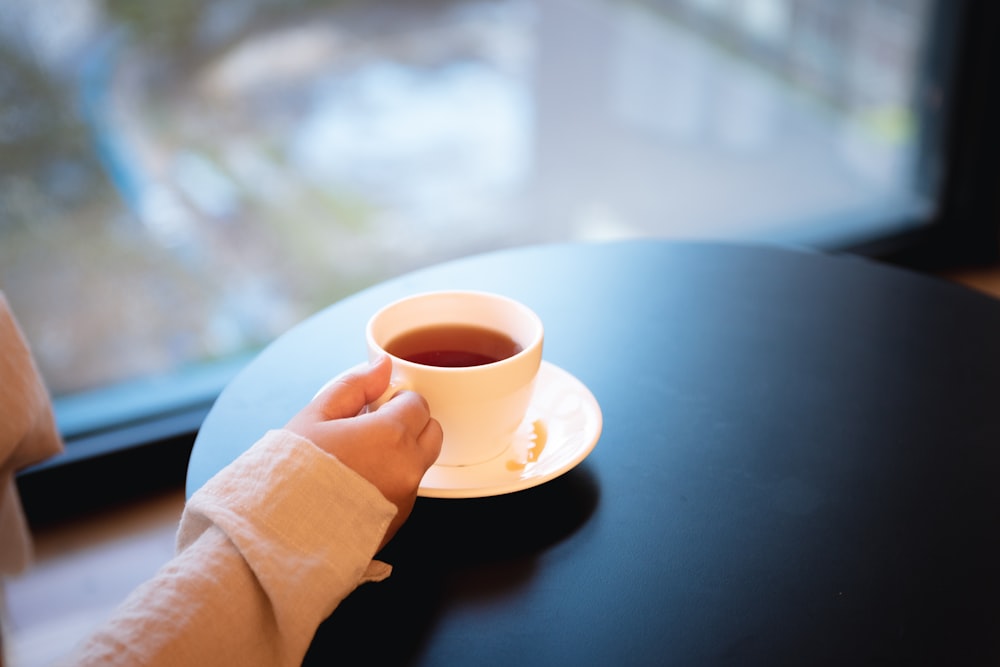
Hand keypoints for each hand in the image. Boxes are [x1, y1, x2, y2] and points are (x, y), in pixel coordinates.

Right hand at [284, 355, 442, 549]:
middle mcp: (408, 467)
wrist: (279, 532)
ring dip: (403, 453)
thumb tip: (383, 366)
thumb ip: (356, 386)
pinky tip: (358, 484)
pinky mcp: (399, 521)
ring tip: (360, 459)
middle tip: (372, 429)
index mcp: (391, 435)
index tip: (372, 409)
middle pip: (431, 432)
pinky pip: (408, 490)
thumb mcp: (317, 416)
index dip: (394, 401)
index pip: (417, 403)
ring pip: (422, 462)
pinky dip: (394, 481)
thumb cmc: (291, 474)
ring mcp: (406, 497)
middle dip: (409, 424)